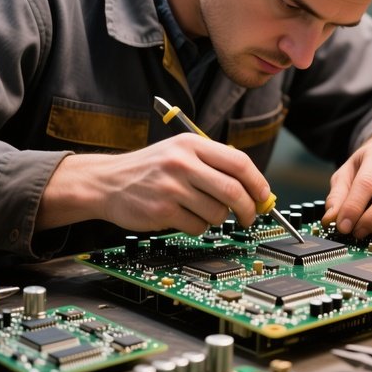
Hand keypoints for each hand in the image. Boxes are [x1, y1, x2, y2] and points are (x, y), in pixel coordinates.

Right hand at [36, 134, 270, 235]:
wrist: (107, 181)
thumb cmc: (150, 168)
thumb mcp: (180, 151)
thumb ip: (214, 163)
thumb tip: (254, 187)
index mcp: (192, 144)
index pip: (239, 162)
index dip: (258, 183)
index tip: (264, 196)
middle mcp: (182, 162)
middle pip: (233, 190)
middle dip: (248, 209)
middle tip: (249, 216)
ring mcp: (172, 187)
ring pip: (217, 213)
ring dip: (218, 218)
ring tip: (202, 211)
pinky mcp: (162, 211)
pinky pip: (198, 227)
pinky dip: (198, 227)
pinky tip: (184, 217)